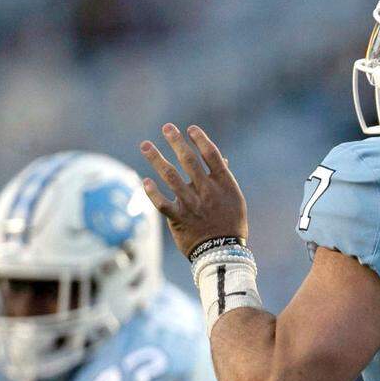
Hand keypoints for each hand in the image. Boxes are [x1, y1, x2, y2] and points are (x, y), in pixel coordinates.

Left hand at [139, 124, 248, 257]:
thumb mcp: (235, 200)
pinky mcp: (179, 219)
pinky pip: (162, 204)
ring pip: (171, 177)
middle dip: (176, 142)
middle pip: (189, 161)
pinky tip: (144, 181)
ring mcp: (192, 205)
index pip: (211, 156)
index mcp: (223, 185)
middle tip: (166, 128)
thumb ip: (224, 178)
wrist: (223, 252)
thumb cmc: (231, 224)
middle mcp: (207, 192)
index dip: (200, 140)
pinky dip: (152, 193)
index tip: (190, 129)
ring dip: (156, 159)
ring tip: (145, 145)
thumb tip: (220, 159)